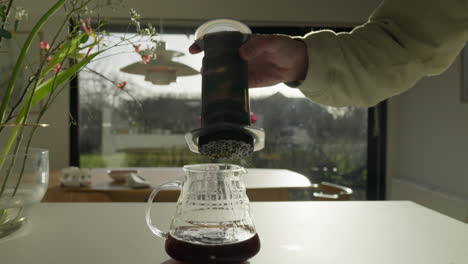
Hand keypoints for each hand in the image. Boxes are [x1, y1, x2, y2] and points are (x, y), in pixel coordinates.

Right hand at [189, 34, 307, 87]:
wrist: (296, 64)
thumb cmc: (284, 48)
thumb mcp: (272, 42)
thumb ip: (257, 46)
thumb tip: (242, 54)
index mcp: (241, 42)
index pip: (219, 41)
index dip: (205, 44)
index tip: (194, 49)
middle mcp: (238, 56)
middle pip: (218, 59)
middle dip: (208, 64)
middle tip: (204, 70)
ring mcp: (241, 69)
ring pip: (224, 74)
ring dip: (215, 78)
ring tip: (209, 83)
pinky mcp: (248, 82)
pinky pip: (234, 86)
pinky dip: (227, 90)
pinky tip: (220, 94)